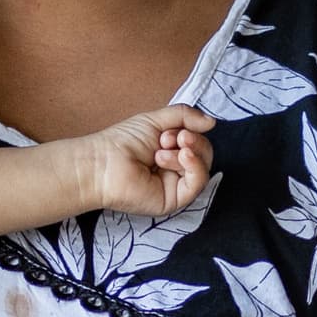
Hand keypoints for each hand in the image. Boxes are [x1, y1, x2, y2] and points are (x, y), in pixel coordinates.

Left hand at [65, 104, 216, 218]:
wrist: (103, 162)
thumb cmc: (123, 141)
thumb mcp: (156, 120)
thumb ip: (185, 116)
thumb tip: (212, 122)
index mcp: (170, 152)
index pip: (196, 142)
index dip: (191, 132)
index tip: (169, 130)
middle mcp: (174, 170)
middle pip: (204, 154)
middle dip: (191, 141)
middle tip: (169, 138)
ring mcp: (175, 186)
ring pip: (202, 168)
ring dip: (189, 152)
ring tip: (164, 147)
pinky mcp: (174, 200)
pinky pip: (197, 183)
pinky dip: (195, 166)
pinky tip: (182, 156)